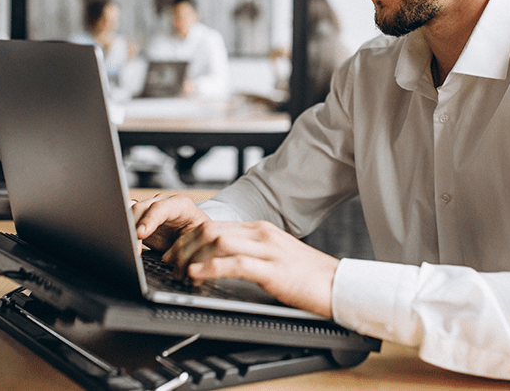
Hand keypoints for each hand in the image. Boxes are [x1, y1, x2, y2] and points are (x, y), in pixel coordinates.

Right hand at [131, 193, 210, 252]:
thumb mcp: (201, 238)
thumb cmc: (202, 236)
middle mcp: (162, 203)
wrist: (197, 235)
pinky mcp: (141, 220)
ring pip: (130, 213)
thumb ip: (191, 244)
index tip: (140, 234)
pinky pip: (127, 221)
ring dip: (126, 229)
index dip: (149, 219)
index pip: (161, 207)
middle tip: (132, 247)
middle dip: (133, 226)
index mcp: (180, 205)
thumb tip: (178, 259)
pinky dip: (124, 232)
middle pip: (141, 208)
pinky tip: (125, 245)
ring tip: (127, 248)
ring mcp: (150, 210)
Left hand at [164, 220, 338, 318]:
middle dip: (183, 246)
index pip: (215, 225)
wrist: (340, 285)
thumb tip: (221, 263)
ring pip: (217, 241)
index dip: (188, 238)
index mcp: (261, 230)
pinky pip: (235, 263)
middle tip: (170, 264)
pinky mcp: (273, 270)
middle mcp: (262, 234)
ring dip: (191, 257)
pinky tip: (197, 274)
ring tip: (180, 273)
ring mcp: (268, 250)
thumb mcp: (275, 258)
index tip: (174, 254)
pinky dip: (210, 267)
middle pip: (210, 229)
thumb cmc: (309, 277)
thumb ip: (251, 255)